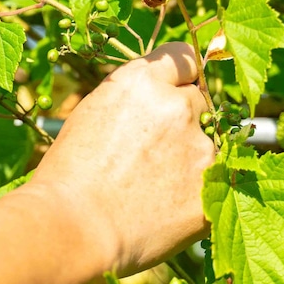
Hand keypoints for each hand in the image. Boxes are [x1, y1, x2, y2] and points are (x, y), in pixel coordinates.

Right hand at [24, 42, 214, 277]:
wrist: (73, 227)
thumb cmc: (70, 174)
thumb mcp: (93, 113)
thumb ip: (133, 98)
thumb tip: (157, 96)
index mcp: (143, 81)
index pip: (184, 57)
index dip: (180, 76)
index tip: (176, 90)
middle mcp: (178, 105)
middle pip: (198, 101)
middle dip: (184, 120)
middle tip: (154, 152)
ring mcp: (200, 146)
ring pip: (208, 144)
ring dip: (191, 158)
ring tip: (153, 188)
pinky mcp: (213, 186)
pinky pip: (213, 182)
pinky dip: (195, 193)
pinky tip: (164, 209)